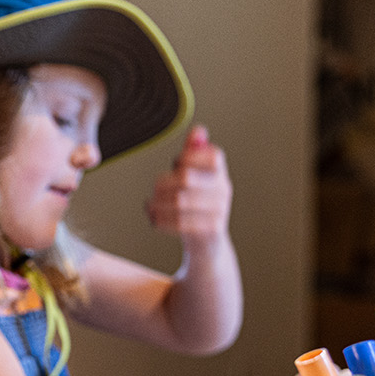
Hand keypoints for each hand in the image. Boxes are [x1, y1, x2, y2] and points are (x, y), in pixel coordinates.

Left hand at [147, 125, 231, 246]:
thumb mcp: (196, 177)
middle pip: (186, 178)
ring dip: (157, 203)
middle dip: (162, 184)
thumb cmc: (196, 205)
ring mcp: (220, 211)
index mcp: (219, 173)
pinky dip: (161, 220)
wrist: (207, 245)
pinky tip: (154, 218)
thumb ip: (194, 154)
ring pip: (179, 201)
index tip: (176, 165)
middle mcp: (224, 190)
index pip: (213, 155)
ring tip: (150, 206)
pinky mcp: (211, 231)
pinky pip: (179, 222)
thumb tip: (198, 130)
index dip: (188, 158)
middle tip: (153, 191)